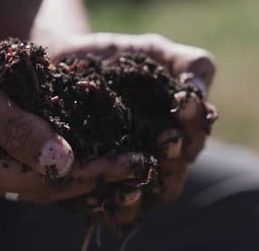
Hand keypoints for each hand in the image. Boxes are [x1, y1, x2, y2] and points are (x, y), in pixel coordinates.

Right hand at [0, 4, 137, 203]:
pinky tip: (76, 132)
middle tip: (137, 161)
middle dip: (91, 171)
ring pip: (35, 165)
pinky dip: (51, 141)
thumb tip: (64, 162)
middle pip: (44, 179)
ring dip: (75, 158)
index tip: (132, 163)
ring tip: (118, 152)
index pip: (45, 180)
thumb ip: (16, 129)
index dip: (92, 172)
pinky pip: (21, 146)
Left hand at [50, 32, 218, 202]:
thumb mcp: (154, 52)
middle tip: (166, 140)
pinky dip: (98, 206)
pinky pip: (96, 205)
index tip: (182, 101)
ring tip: (131, 186)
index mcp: (173, 135)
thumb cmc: (113, 58)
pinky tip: (94, 198)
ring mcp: (118, 176)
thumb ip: (188, 64)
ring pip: (137, 198)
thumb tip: (198, 90)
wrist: (60, 61)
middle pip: (172, 174)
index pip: (193, 137)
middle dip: (173, 158)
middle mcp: (149, 161)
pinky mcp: (85, 185)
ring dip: (138, 195)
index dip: (192, 121)